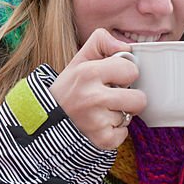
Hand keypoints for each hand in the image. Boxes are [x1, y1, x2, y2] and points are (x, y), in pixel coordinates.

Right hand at [49, 28, 145, 149]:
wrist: (44, 121)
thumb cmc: (68, 89)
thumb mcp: (78, 60)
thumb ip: (100, 42)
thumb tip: (126, 46)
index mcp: (89, 72)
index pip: (131, 69)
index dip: (125, 73)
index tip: (113, 78)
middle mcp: (93, 97)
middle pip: (139, 98)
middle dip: (129, 98)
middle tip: (112, 97)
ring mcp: (97, 121)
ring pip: (129, 117)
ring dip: (119, 115)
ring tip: (100, 112)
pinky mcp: (100, 140)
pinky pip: (123, 135)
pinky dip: (113, 133)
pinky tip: (98, 126)